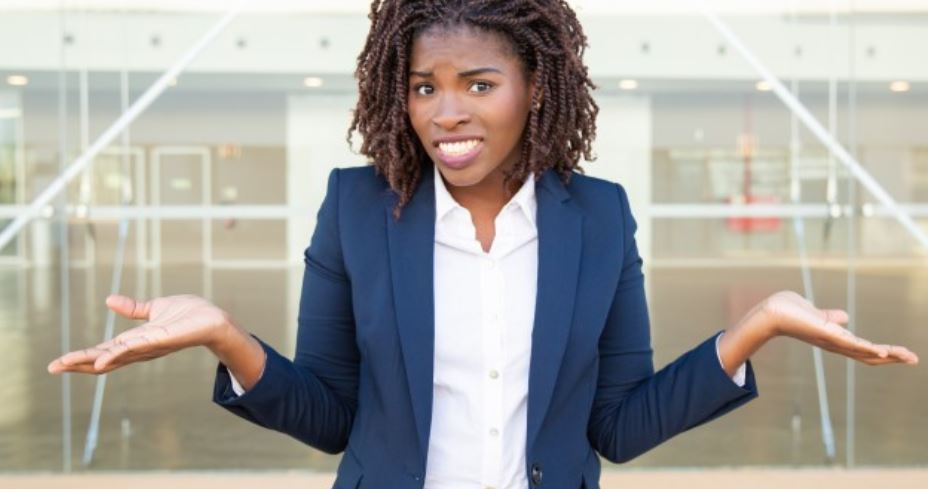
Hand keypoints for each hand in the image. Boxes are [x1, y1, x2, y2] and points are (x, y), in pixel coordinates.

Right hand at [47, 294, 233, 374]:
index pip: (102, 351)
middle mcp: (139, 348)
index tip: (58, 362)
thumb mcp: (154, 308)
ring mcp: (149, 347)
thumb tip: (109, 300)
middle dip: (78, 364)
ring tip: (67, 364)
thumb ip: (133, 309)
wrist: (214, 319)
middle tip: (52, 368)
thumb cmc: (189, 315)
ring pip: (115, 357)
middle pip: (103, 360)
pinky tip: (101, 360)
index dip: (81, 357)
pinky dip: (118, 353)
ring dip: (90, 361)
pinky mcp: (161, 341)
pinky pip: (136, 348)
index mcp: (135, 341)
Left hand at [762, 290, 918, 365]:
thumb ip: (830, 317)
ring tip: (909, 357)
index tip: (900, 353)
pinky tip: (883, 352)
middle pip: (869, 356)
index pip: (863, 349)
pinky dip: (868, 349)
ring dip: (889, 355)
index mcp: (835, 339)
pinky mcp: (828, 335)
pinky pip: (851, 345)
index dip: (883, 352)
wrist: (771, 312)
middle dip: (893, 358)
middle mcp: (836, 345)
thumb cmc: (788, 311)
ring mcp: (833, 342)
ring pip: (866, 353)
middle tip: (914, 359)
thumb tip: (844, 317)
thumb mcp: (815, 313)